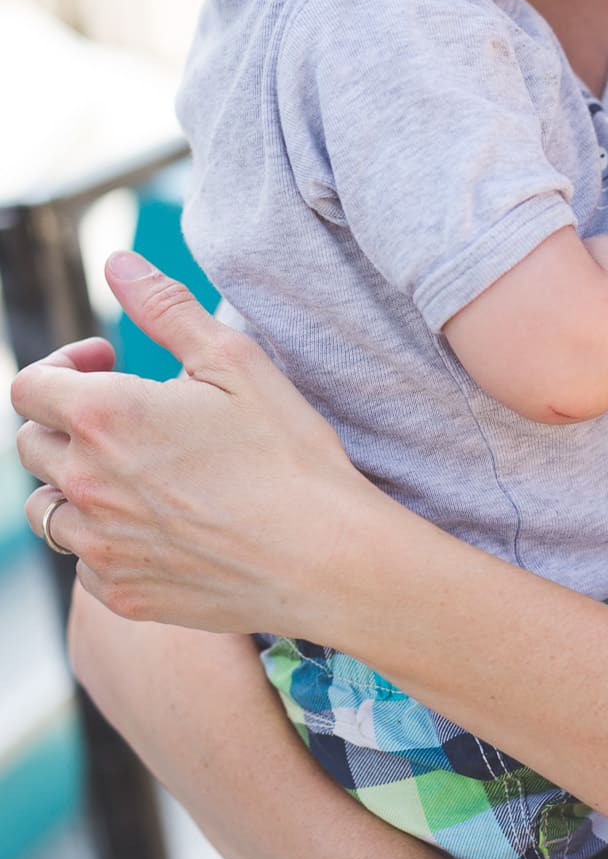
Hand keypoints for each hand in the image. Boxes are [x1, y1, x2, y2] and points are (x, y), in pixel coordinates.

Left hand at [11, 250, 376, 629]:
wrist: (326, 558)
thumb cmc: (288, 454)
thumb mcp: (235, 362)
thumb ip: (166, 308)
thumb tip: (117, 264)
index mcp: (105, 417)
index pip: (29, 387)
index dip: (62, 365)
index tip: (107, 363)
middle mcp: (85, 484)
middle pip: (31, 445)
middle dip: (67, 421)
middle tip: (127, 415)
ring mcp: (100, 547)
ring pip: (46, 510)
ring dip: (74, 484)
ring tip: (133, 473)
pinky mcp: (123, 594)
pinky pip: (83, 563)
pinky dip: (103, 540)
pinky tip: (156, 525)